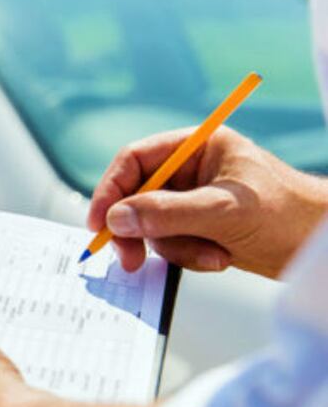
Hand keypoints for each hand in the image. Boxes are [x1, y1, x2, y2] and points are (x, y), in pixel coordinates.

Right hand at [88, 127, 327, 277]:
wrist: (321, 246)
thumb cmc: (288, 215)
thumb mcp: (222, 212)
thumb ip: (166, 213)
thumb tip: (117, 219)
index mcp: (198, 147)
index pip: (135, 160)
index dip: (111, 190)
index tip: (99, 223)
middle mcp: (192, 170)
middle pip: (137, 196)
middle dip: (139, 229)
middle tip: (130, 259)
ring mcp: (194, 200)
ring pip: (153, 226)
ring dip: (175, 247)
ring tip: (211, 255)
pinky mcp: (200, 227)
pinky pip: (171, 244)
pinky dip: (189, 256)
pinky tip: (220, 258)